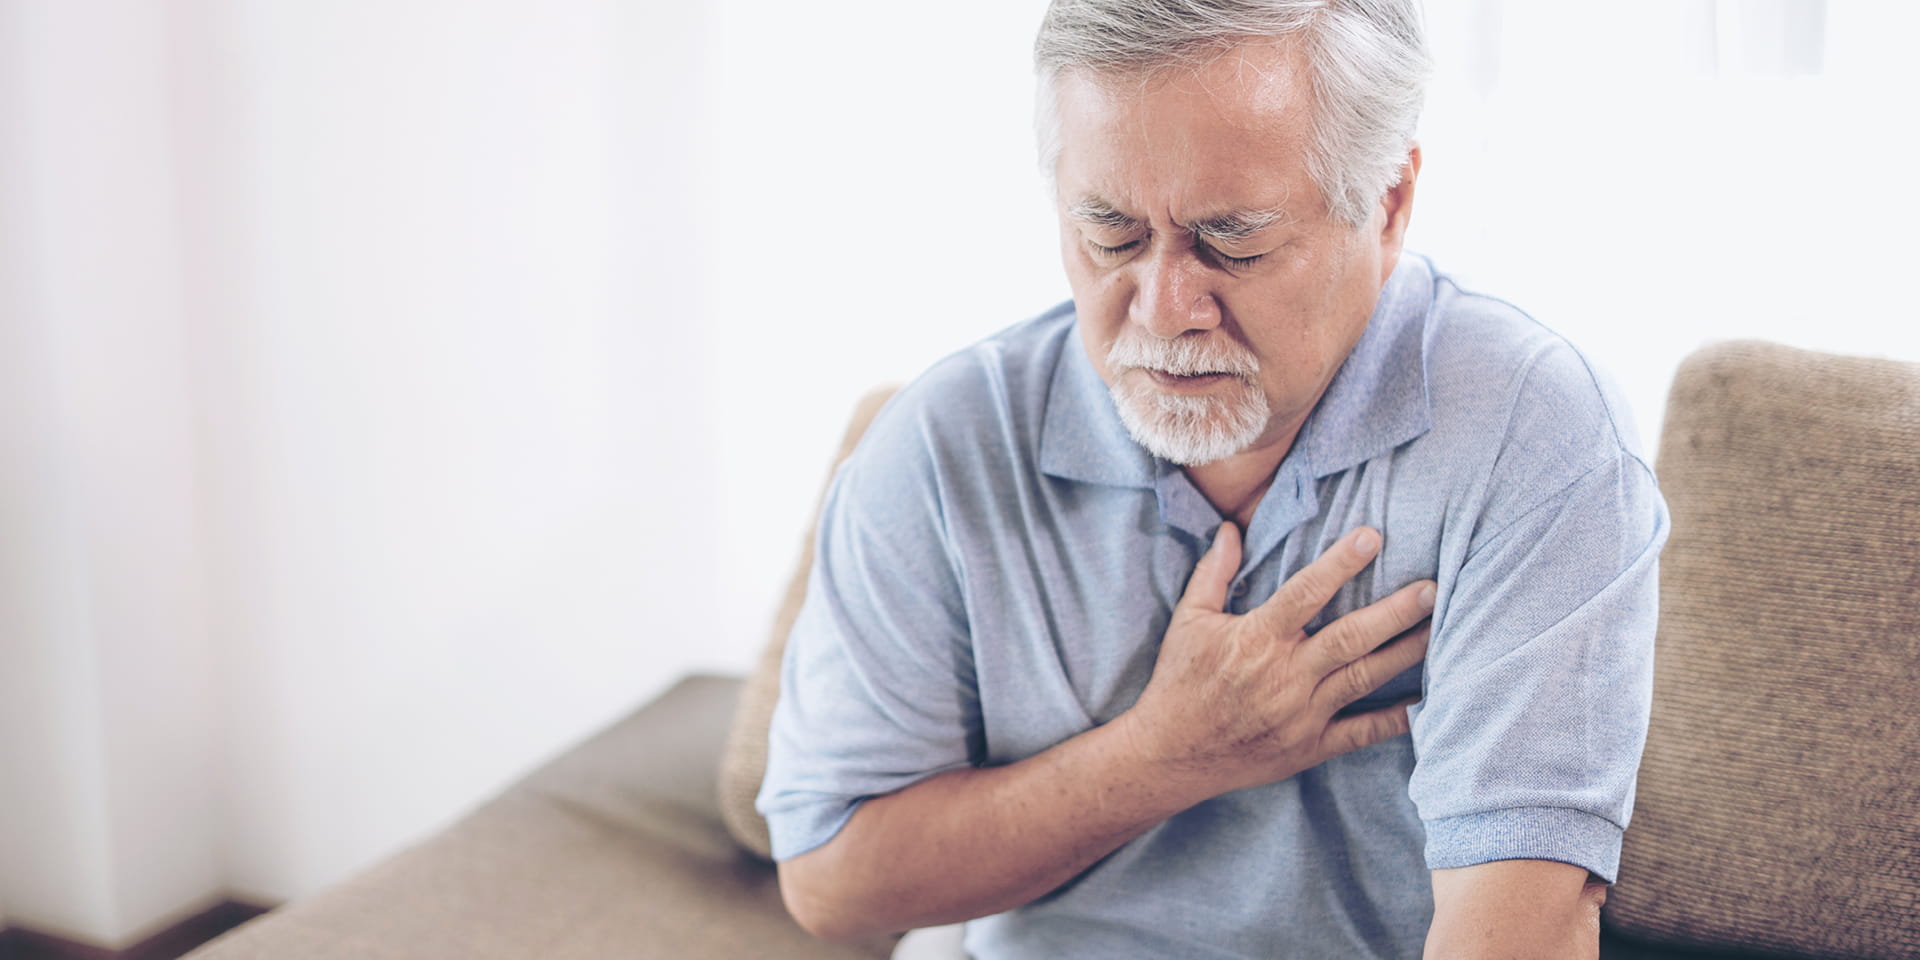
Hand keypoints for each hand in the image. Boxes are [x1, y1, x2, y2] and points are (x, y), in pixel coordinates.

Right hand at [1117, 522, 1433, 798]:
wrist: (1171, 754)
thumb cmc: (1179, 681)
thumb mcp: (1188, 621)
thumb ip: (1213, 572)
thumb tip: (1230, 527)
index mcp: (1256, 639)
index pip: (1306, 592)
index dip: (1341, 563)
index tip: (1373, 536)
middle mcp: (1284, 675)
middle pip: (1350, 637)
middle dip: (1395, 611)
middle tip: (1432, 589)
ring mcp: (1301, 713)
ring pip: (1364, 677)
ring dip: (1404, 652)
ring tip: (1438, 629)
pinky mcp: (1310, 746)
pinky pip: (1361, 733)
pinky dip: (1395, 719)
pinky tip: (1425, 701)